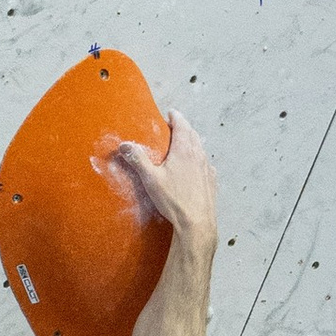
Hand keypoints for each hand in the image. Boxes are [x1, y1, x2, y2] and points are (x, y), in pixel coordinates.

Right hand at [109, 108, 215, 245]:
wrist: (196, 222)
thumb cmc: (174, 199)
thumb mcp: (151, 178)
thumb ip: (138, 159)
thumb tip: (124, 145)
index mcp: (184, 150)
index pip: (182, 125)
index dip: (176, 117)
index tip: (171, 113)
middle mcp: (198, 155)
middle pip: (193, 134)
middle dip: (184, 128)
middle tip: (175, 126)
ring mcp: (208, 168)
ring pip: (201, 148)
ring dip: (193, 142)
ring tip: (184, 144)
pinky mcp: (212, 181)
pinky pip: (207, 164)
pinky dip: (200, 159)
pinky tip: (197, 166)